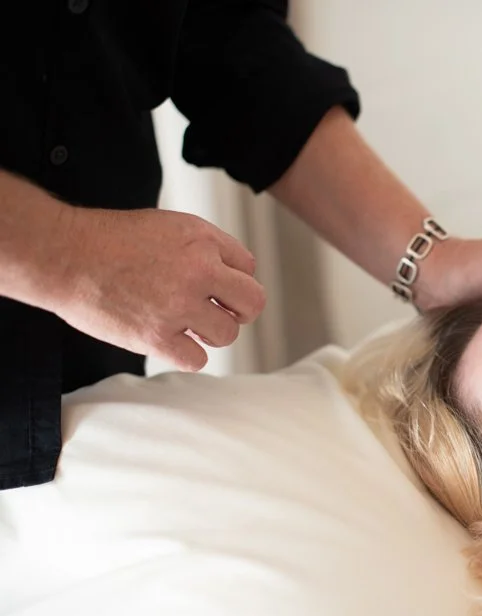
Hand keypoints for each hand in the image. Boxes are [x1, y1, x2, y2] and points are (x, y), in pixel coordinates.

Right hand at [50, 207, 265, 370]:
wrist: (64, 254)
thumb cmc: (111, 239)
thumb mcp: (170, 226)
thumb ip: (207, 246)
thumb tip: (237, 274)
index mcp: (203, 240)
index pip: (248, 267)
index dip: (233, 278)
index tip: (215, 285)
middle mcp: (198, 271)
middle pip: (253, 303)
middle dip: (239, 310)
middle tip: (219, 312)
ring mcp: (178, 306)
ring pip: (227, 335)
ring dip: (211, 334)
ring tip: (186, 324)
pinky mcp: (155, 337)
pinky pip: (197, 360)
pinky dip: (187, 354)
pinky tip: (172, 341)